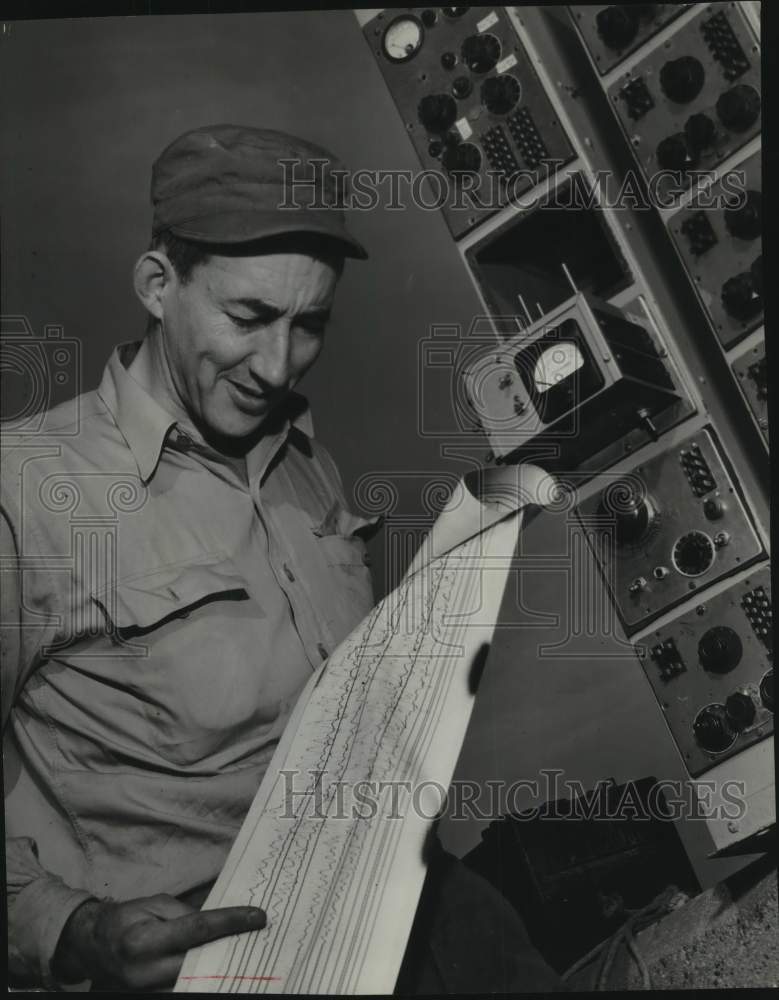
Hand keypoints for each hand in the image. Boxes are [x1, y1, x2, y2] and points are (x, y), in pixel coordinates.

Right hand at [52, 893, 265, 989]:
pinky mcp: (151, 999)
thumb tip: (216, 923)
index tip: (258, 917)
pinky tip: (222, 966)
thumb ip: (185, 913)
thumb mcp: (154, 904)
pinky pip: (183, 989)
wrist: (93, 946)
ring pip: (195, 982)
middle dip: (231, 949)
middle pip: (202, 962)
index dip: (231, 922)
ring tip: (245, 951)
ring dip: (221, 967)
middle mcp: (145, 972)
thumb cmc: (126, 919)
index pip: (198, 929)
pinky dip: (205, 978)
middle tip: (258, 937)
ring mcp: (147, 992)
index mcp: (145, 940)